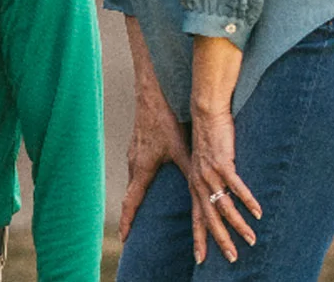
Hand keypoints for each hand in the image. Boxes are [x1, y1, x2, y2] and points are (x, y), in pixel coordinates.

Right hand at [117, 89, 191, 241]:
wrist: (152, 93)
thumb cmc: (167, 120)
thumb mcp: (182, 149)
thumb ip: (193, 172)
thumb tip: (208, 193)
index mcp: (143, 168)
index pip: (132, 202)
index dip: (128, 222)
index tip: (125, 239)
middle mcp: (135, 164)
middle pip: (132, 195)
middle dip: (133, 214)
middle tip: (130, 232)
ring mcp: (134, 153)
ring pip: (135, 181)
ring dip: (137, 197)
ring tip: (139, 210)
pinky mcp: (137, 144)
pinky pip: (137, 168)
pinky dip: (140, 180)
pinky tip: (147, 178)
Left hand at [187, 105, 263, 263]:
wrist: (206, 112)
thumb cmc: (208, 138)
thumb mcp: (205, 163)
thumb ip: (211, 180)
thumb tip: (221, 194)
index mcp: (194, 185)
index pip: (196, 218)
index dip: (199, 238)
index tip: (201, 259)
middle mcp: (199, 183)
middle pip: (209, 218)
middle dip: (220, 240)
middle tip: (232, 258)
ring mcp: (210, 173)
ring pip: (224, 206)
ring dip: (239, 225)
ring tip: (252, 239)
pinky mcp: (223, 163)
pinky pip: (237, 187)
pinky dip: (248, 201)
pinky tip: (258, 212)